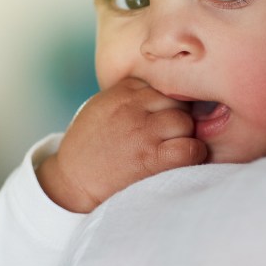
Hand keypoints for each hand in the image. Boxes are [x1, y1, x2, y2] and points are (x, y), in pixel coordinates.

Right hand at [36, 77, 206, 212]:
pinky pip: (190, 147)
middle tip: (170, 135)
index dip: (168, 103)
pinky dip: (194, 153)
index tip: (163, 116)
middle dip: (179, 117)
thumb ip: (132, 95)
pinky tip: (185, 159)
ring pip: (185, 121)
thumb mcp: (104, 105)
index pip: (164, 83)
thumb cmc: (89, 145)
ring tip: (174, 147)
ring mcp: (143, 131)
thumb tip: (166, 92)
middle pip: (178, 101)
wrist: (70, 181)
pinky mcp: (151, 157)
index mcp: (123, 90)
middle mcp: (133, 106)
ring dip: (186, 135)